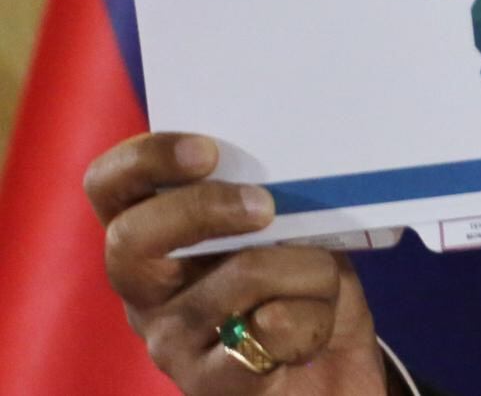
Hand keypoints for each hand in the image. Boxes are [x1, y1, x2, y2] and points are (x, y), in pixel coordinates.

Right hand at [85, 132, 387, 394]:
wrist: (329, 381)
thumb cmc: (304, 291)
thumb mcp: (290, 230)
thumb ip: (270, 198)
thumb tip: (285, 165)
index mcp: (156, 240)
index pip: (109, 188)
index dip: (145, 159)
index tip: (208, 151)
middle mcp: (146, 293)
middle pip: (132, 239)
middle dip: (207, 208)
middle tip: (267, 208)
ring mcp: (169, 341)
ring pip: (240, 275)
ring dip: (310, 271)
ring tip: (321, 287)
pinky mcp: (206, 383)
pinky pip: (271, 329)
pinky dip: (313, 319)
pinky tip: (312, 333)